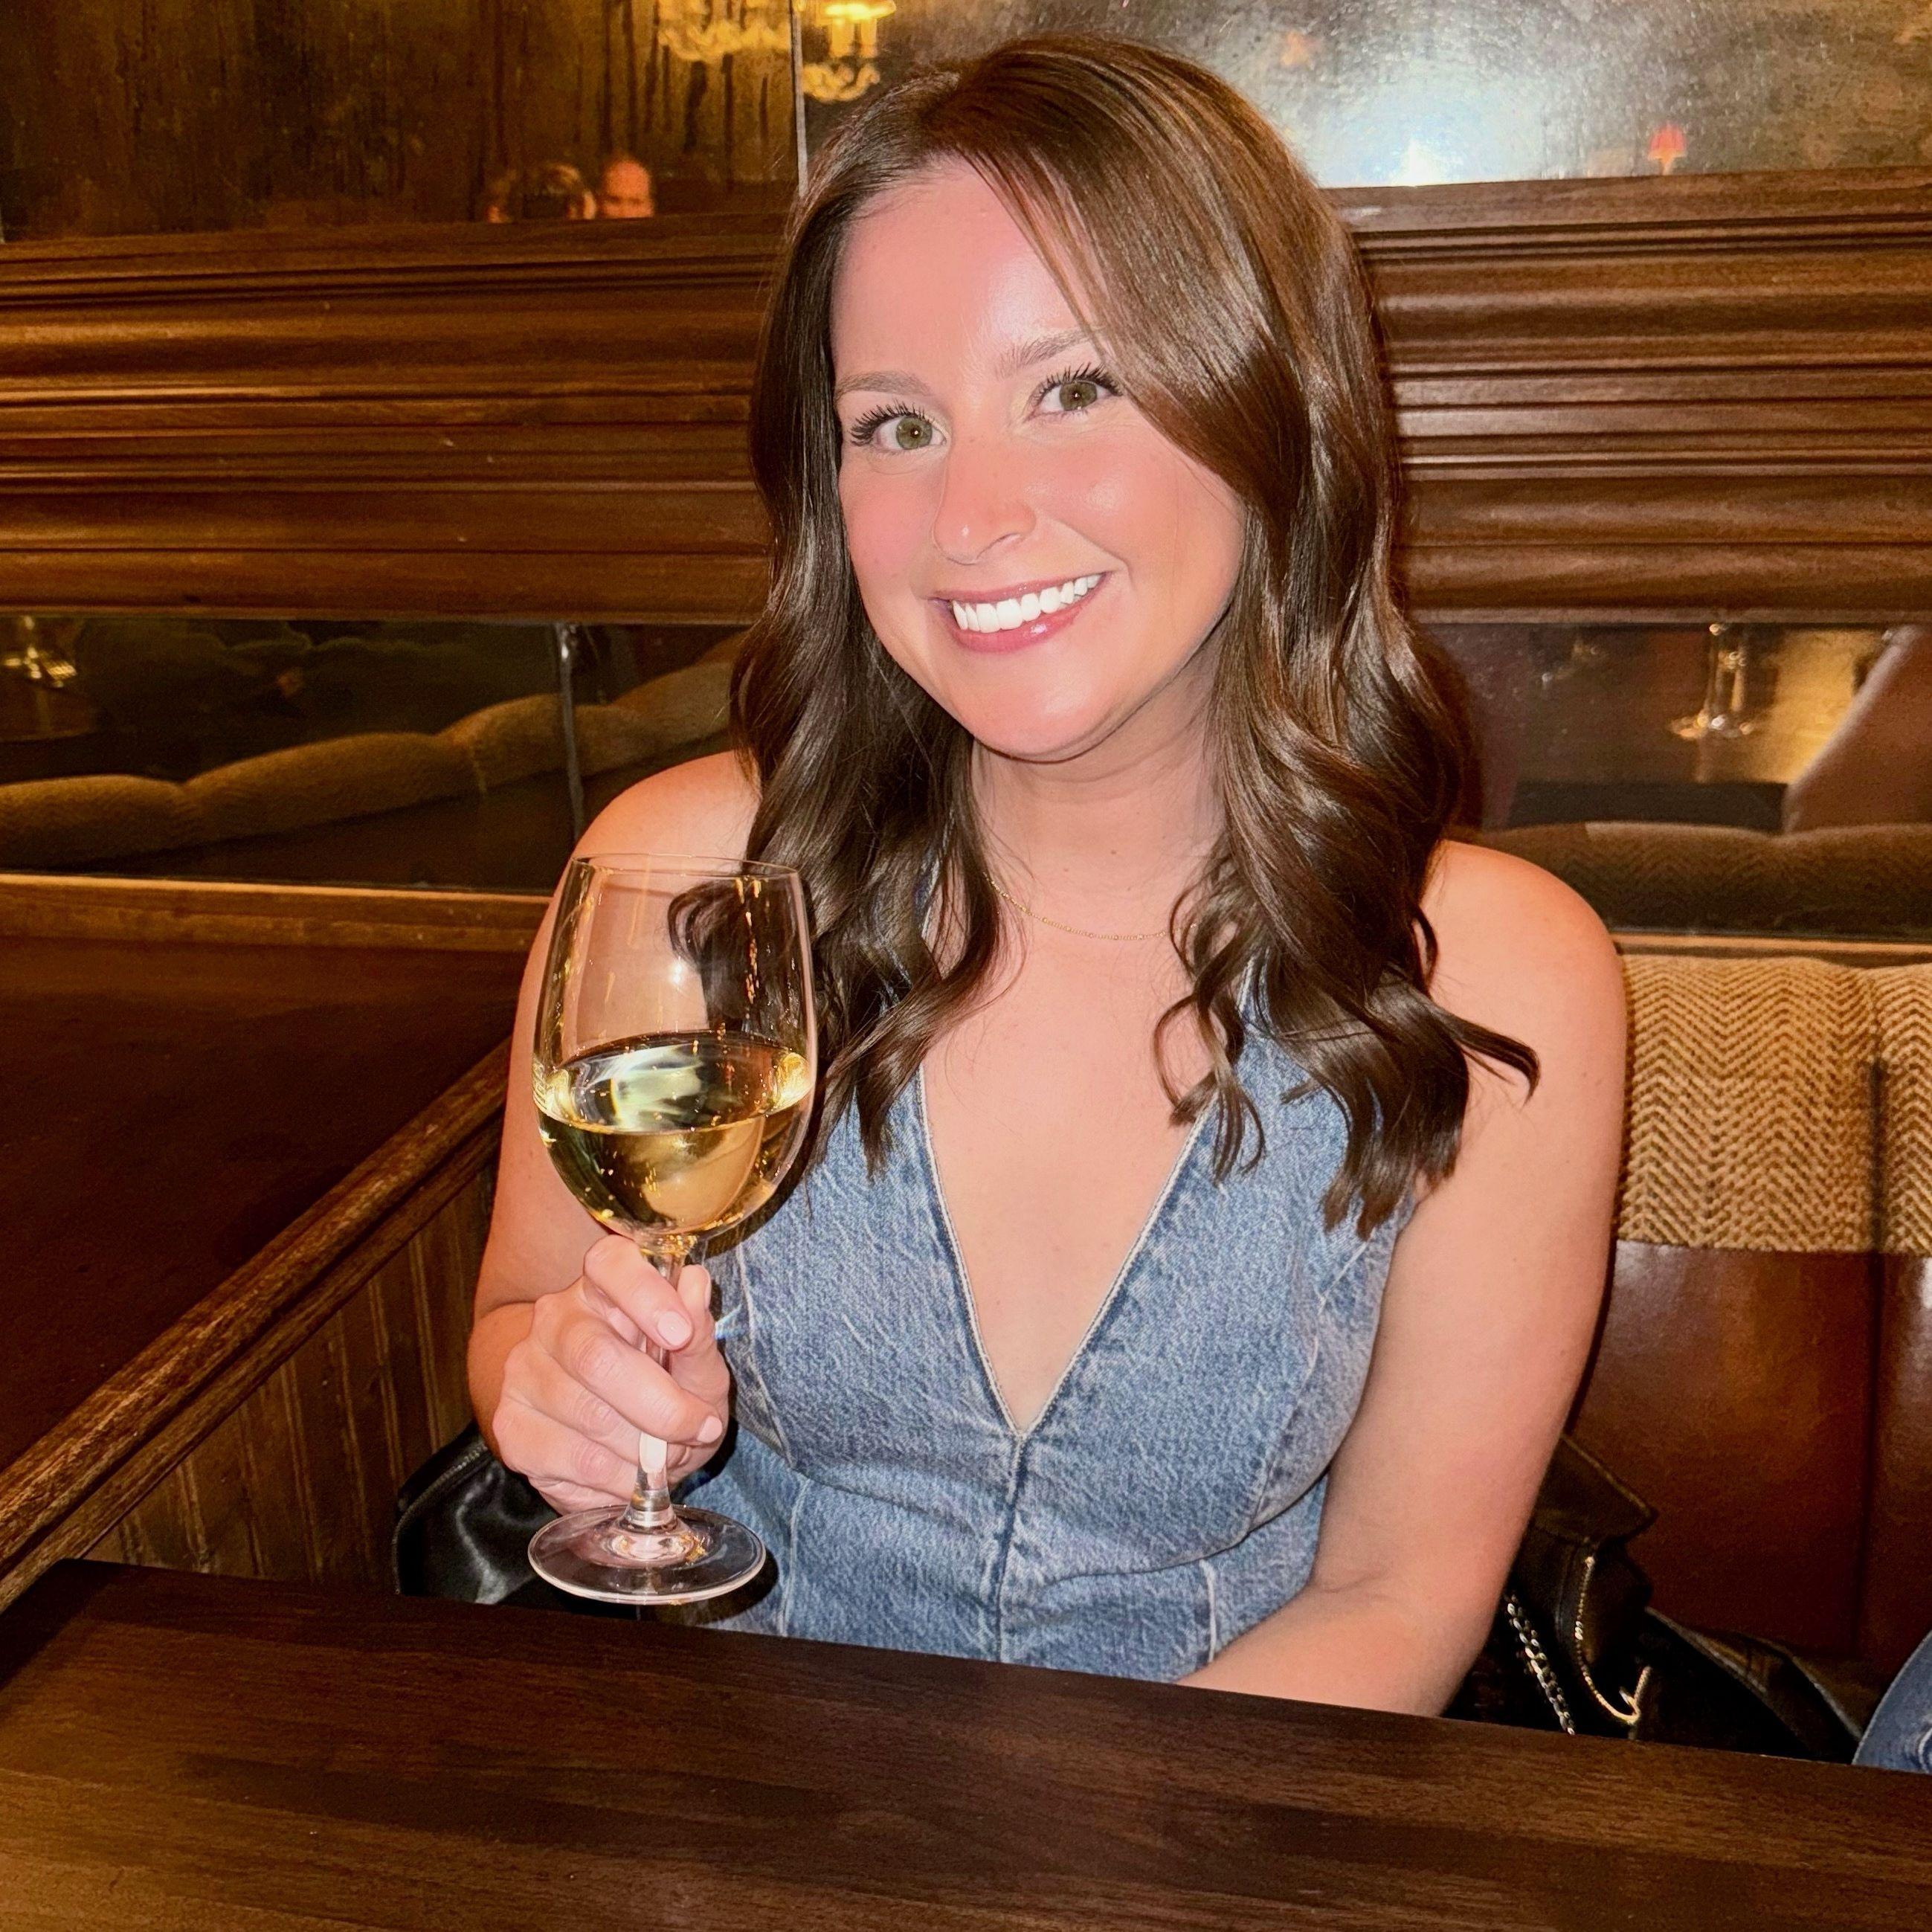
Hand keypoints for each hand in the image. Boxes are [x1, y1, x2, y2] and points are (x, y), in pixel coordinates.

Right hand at [491, 1236, 731, 1514]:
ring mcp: (524, 1371)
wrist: (616, 1445)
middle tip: (698, 1427)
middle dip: (660, 1404)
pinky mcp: (511, 1425)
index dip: (646, 1294)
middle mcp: (554, 1319)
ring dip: (645, 1448)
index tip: (680, 1334)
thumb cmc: (664, 1390)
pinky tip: (632, 1474)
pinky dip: (619, 1477)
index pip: (609, 1263)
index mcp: (603, 1287)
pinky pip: (575, 1459)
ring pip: (590, 1415)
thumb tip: (695, 1283)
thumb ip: (698, 1332)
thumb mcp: (697, 1367)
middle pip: (597, 1356)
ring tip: (667, 1454)